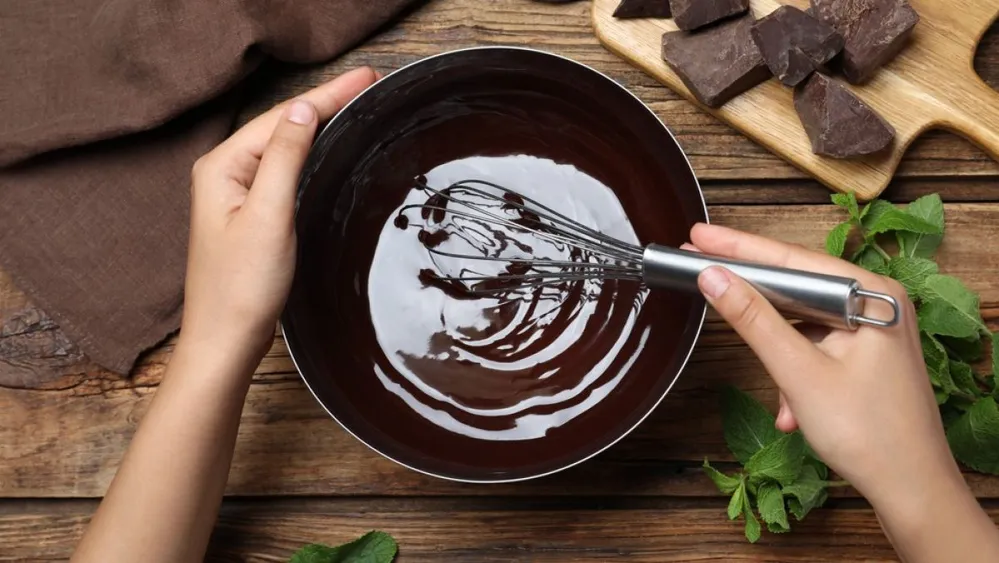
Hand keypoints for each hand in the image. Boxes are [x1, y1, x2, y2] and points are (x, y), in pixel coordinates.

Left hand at [181, 67, 377, 359]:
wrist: (226, 342)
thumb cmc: (240, 287)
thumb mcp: (267, 216)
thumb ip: (283, 159)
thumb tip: (301, 110)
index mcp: (222, 167)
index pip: (282, 117)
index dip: (327, 95)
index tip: (366, 78)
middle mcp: (225, 174)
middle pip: (282, 126)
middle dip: (326, 102)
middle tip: (368, 84)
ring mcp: (237, 195)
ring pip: (285, 147)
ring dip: (320, 124)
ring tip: (354, 104)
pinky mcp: (251, 216)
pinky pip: (284, 171)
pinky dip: (311, 154)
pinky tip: (328, 149)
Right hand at [687, 223, 956, 508]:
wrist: (912, 489)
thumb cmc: (870, 433)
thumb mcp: (798, 372)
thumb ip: (753, 320)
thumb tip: (714, 278)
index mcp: (871, 294)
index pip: (792, 259)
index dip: (739, 247)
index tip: (699, 237)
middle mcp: (876, 303)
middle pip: (797, 286)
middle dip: (752, 298)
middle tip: (703, 270)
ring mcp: (873, 330)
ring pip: (803, 322)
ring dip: (778, 354)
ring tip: (778, 394)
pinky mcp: (867, 355)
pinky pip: (816, 348)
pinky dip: (796, 374)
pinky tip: (793, 410)